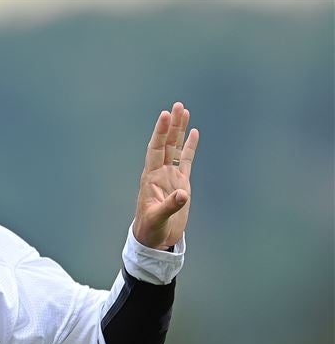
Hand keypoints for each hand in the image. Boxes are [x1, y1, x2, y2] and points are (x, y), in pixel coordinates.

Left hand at [132, 101, 199, 249]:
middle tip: (177, 105)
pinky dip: (189, 146)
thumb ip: (170, 206)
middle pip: (166, 143)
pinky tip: (194, 132)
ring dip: (179, 131)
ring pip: (175, 148)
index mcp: (150, 177)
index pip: (155, 149)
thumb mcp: (158, 218)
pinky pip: (186, 160)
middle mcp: (159, 172)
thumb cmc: (151, 228)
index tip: (165, 115)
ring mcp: (170, 176)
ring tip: (184, 111)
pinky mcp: (181, 182)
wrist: (155, 238)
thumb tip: (183, 194)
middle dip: (171, 125)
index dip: (160, 133)